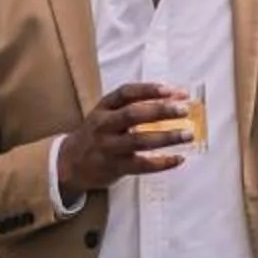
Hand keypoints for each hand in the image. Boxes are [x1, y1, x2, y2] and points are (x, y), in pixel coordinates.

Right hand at [55, 82, 193, 198]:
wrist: (69, 163)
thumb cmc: (96, 135)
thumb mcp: (105, 114)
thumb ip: (131, 106)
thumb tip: (172, 100)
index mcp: (104, 108)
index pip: (127, 93)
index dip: (151, 90)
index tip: (174, 91)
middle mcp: (104, 125)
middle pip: (133, 114)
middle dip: (161, 111)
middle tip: (184, 110)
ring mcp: (108, 147)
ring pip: (139, 141)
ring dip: (166, 137)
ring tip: (187, 134)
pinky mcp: (114, 167)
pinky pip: (141, 165)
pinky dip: (162, 163)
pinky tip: (178, 159)